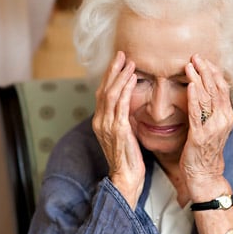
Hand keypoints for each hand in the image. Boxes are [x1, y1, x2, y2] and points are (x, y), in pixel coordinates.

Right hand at [92, 51, 144, 208]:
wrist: (125, 179)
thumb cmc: (127, 158)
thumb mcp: (123, 135)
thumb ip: (121, 119)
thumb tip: (128, 105)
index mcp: (99, 122)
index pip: (102, 93)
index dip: (109, 75)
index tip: (118, 61)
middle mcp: (99, 121)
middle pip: (104, 89)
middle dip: (113, 70)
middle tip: (122, 54)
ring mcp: (107, 126)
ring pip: (111, 94)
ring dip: (121, 76)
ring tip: (130, 63)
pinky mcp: (118, 130)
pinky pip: (120, 105)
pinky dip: (126, 90)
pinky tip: (132, 79)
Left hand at [180, 54, 232, 196]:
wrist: (205, 176)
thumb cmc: (204, 152)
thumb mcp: (210, 127)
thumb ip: (209, 111)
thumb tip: (201, 92)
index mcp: (226, 116)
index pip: (223, 88)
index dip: (214, 72)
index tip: (204, 60)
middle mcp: (223, 119)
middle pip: (216, 88)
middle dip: (206, 70)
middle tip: (196, 56)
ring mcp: (213, 127)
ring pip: (207, 97)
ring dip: (198, 79)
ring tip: (190, 65)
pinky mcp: (201, 135)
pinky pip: (197, 112)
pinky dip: (194, 97)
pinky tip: (189, 85)